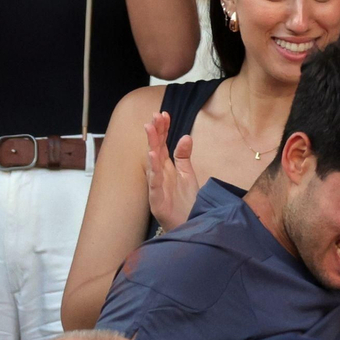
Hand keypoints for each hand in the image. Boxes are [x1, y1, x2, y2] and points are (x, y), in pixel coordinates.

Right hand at [144, 111, 199, 231]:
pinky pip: (154, 183)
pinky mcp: (157, 201)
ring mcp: (157, 188)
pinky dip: (153, 170)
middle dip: (155, 133)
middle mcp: (160, 175)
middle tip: (155, 116)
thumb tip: (186, 136)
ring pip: (152, 164)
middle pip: (156, 150)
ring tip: (150, 129)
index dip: (163, 129)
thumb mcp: (187, 175)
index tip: (164, 114)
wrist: (189, 226)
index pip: (163, 144)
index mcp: (167, 168)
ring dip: (151, 146)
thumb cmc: (186, 202)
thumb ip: (184, 156)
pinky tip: (152, 156)